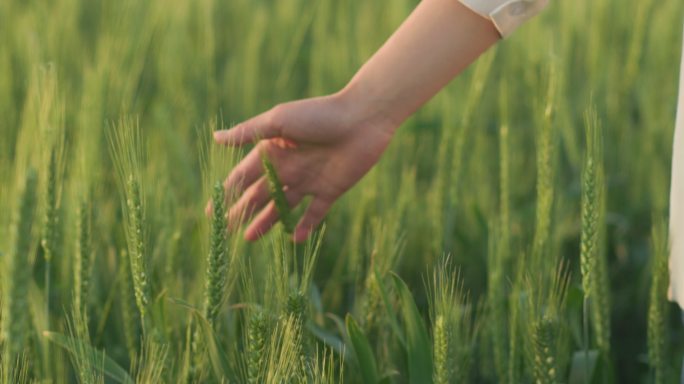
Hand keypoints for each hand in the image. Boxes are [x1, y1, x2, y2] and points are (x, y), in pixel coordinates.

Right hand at [211, 91, 398, 241]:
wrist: (363, 118)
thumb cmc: (319, 114)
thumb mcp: (279, 120)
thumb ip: (249, 132)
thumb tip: (216, 138)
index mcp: (272, 151)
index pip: (243, 177)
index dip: (226, 194)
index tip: (211, 213)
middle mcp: (288, 167)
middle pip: (259, 195)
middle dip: (241, 213)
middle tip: (225, 233)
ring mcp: (309, 180)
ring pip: (282, 207)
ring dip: (266, 222)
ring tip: (250, 239)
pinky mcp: (330, 190)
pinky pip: (315, 213)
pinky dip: (305, 226)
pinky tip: (293, 239)